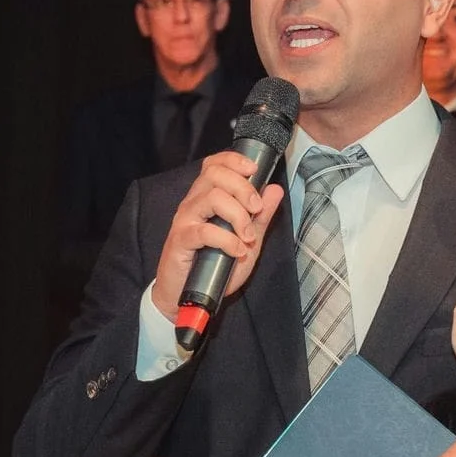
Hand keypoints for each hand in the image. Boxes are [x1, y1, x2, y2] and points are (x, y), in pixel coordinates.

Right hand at [151, 152, 284, 319]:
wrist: (186, 295)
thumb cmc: (214, 266)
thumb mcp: (247, 240)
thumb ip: (261, 216)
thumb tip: (274, 189)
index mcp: (206, 197)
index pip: (215, 164)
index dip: (234, 160)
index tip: (254, 170)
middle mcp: (193, 203)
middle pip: (215, 174)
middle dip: (244, 188)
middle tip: (257, 210)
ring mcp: (185, 220)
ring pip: (212, 198)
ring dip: (238, 215)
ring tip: (248, 236)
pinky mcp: (180, 240)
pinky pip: (206, 231)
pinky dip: (228, 240)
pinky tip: (237, 251)